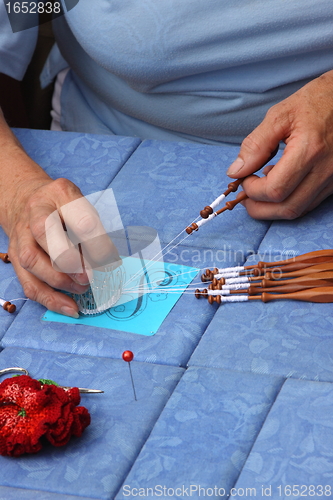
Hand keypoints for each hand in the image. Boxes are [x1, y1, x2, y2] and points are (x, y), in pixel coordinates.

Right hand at [4, 176, 119, 317]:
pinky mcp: (15, 257)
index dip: (99, 246)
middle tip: (91, 276)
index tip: (111, 262)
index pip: (82, 220)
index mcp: (61, 194)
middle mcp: (36, 211)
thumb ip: (96, 232)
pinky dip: (51, 300)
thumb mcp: (84, 207)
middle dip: (72, 261)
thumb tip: (108, 263)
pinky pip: (29, 283)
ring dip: (61, 280)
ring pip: (32, 260)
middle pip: (46, 233)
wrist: (28, 201)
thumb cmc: (64, 207)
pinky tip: (70, 308)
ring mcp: (22, 235)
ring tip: (83, 288)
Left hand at [227, 70, 332, 218]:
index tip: (243, 179)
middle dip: (260, 208)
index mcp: (310, 150)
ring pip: (299, 209)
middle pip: (287, 208)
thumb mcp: (280, 115)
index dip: (253, 190)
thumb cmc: (317, 101)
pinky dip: (290, 201)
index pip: (275, 190)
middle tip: (245, 197)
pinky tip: (280, 184)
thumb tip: (236, 171)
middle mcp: (326, 169)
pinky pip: (310, 202)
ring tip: (259, 190)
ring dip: (274, 208)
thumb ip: (255, 145)